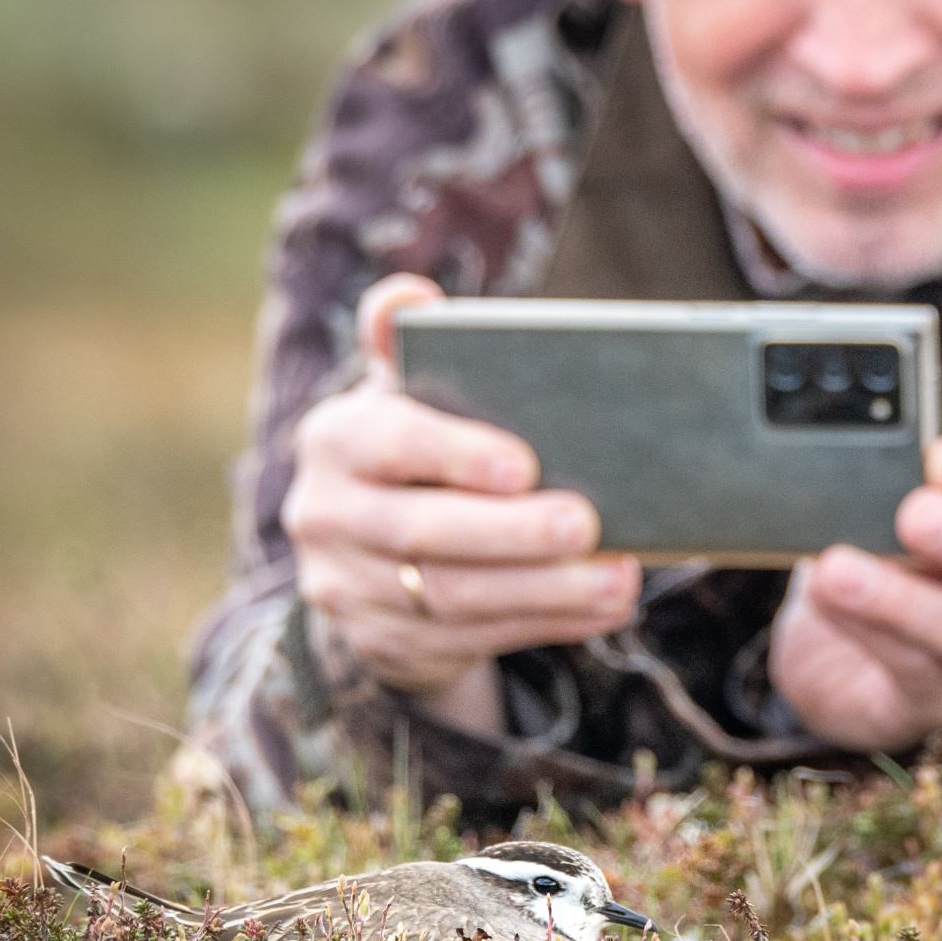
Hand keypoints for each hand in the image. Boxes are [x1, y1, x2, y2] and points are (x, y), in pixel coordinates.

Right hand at [280, 274, 641, 727]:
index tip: (525, 465)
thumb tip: (409, 297)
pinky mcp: (382, 643)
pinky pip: (470, 640)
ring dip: (544, 591)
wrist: (370, 548)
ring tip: (617, 577)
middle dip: (513, 535)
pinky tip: (602, 606)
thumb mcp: (405, 390)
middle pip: (424, 533)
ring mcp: (347, 589)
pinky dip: (544, 623)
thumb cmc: (415, 443)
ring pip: (451, 597)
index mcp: (333, 438)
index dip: (455, 455)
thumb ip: (408, 338)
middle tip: (587, 524)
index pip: (388, 444)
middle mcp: (324, 515)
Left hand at [768, 433, 941, 754]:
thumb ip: (908, 497)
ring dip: (903, 601)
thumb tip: (875, 473)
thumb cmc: (897, 568)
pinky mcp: (941, 707)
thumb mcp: (910, 525)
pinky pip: (911, 669)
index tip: (939, 455)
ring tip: (839, 570)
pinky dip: (864, 629)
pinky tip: (826, 600)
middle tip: (914, 514)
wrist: (846, 658)